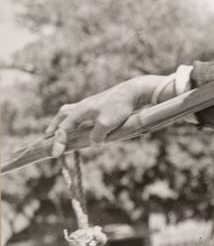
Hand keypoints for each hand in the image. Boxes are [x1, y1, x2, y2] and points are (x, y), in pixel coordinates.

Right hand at [45, 76, 165, 157]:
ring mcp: (91, 104)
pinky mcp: (100, 105)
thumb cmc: (119, 107)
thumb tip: (94, 142)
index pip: (64, 128)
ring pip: (71, 112)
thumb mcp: (106, 124)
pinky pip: (82, 112)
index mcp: (80, 111)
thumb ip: (96, 136)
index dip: (58, 141)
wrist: (132, 92)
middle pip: (62, 115)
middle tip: (47, 135)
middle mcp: (82, 106)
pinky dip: (77, 119)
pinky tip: (82, 124)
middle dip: (54, 126)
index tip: (55, 153)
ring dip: (64, 121)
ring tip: (62, 129)